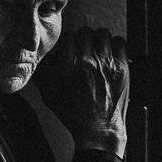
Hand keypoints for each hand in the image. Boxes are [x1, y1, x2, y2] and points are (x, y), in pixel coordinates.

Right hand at [34, 26, 129, 156]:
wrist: (99, 129)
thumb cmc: (74, 114)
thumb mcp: (50, 96)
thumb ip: (43, 75)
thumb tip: (40, 59)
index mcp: (67, 68)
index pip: (68, 36)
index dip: (68, 40)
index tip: (69, 46)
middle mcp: (87, 62)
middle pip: (86, 32)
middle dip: (83, 38)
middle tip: (83, 47)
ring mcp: (107, 63)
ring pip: (103, 34)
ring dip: (98, 39)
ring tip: (97, 49)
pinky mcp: (122, 67)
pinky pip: (119, 42)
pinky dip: (114, 45)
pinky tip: (110, 54)